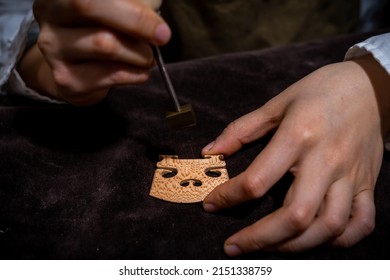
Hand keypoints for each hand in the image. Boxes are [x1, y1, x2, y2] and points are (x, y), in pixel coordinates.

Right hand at [19, 0, 169, 104]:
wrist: (82, 69)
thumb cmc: (107, 27)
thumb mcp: (123, 5)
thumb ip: (137, 3)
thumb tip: (155, 21)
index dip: (132, 10)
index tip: (161, 28)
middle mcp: (49, 14)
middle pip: (89, 6)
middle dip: (135, 23)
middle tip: (162, 37)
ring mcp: (53, 48)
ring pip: (104, 44)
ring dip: (138, 54)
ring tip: (147, 57)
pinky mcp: (66, 79)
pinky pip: (109, 75)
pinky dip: (134, 74)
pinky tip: (140, 71)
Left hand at [202, 55, 389, 255]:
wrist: (370, 87)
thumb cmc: (320, 91)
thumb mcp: (277, 104)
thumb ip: (241, 130)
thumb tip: (210, 151)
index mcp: (297, 136)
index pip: (257, 180)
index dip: (228, 197)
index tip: (211, 205)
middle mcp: (325, 161)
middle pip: (294, 215)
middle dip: (259, 239)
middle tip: (234, 246)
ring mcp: (350, 176)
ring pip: (328, 226)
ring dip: (294, 246)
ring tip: (269, 248)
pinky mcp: (367, 184)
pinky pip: (361, 222)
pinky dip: (340, 240)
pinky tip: (315, 240)